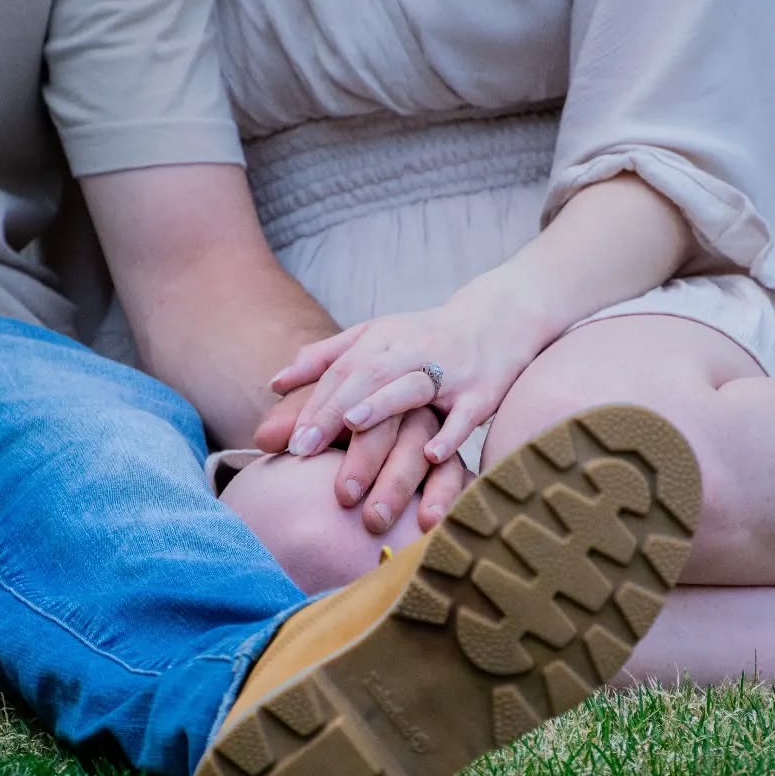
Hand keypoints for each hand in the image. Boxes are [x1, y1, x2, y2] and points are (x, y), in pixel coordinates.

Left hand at [268, 297, 542, 465]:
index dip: (314, 403)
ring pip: (412, 386)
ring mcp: (450, 371)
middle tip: (304, 449)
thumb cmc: (425, 337)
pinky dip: (449, 434)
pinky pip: (465, 415)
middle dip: (335, 411)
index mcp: (383, 338)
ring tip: (353, 427)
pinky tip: (430, 456)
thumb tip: (273, 383)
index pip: (342, 371)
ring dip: (382, 405)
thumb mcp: (374, 337)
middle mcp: (413, 350)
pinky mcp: (483, 392)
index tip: (289, 441)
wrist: (501, 319)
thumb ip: (325, 358)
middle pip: (368, 377)